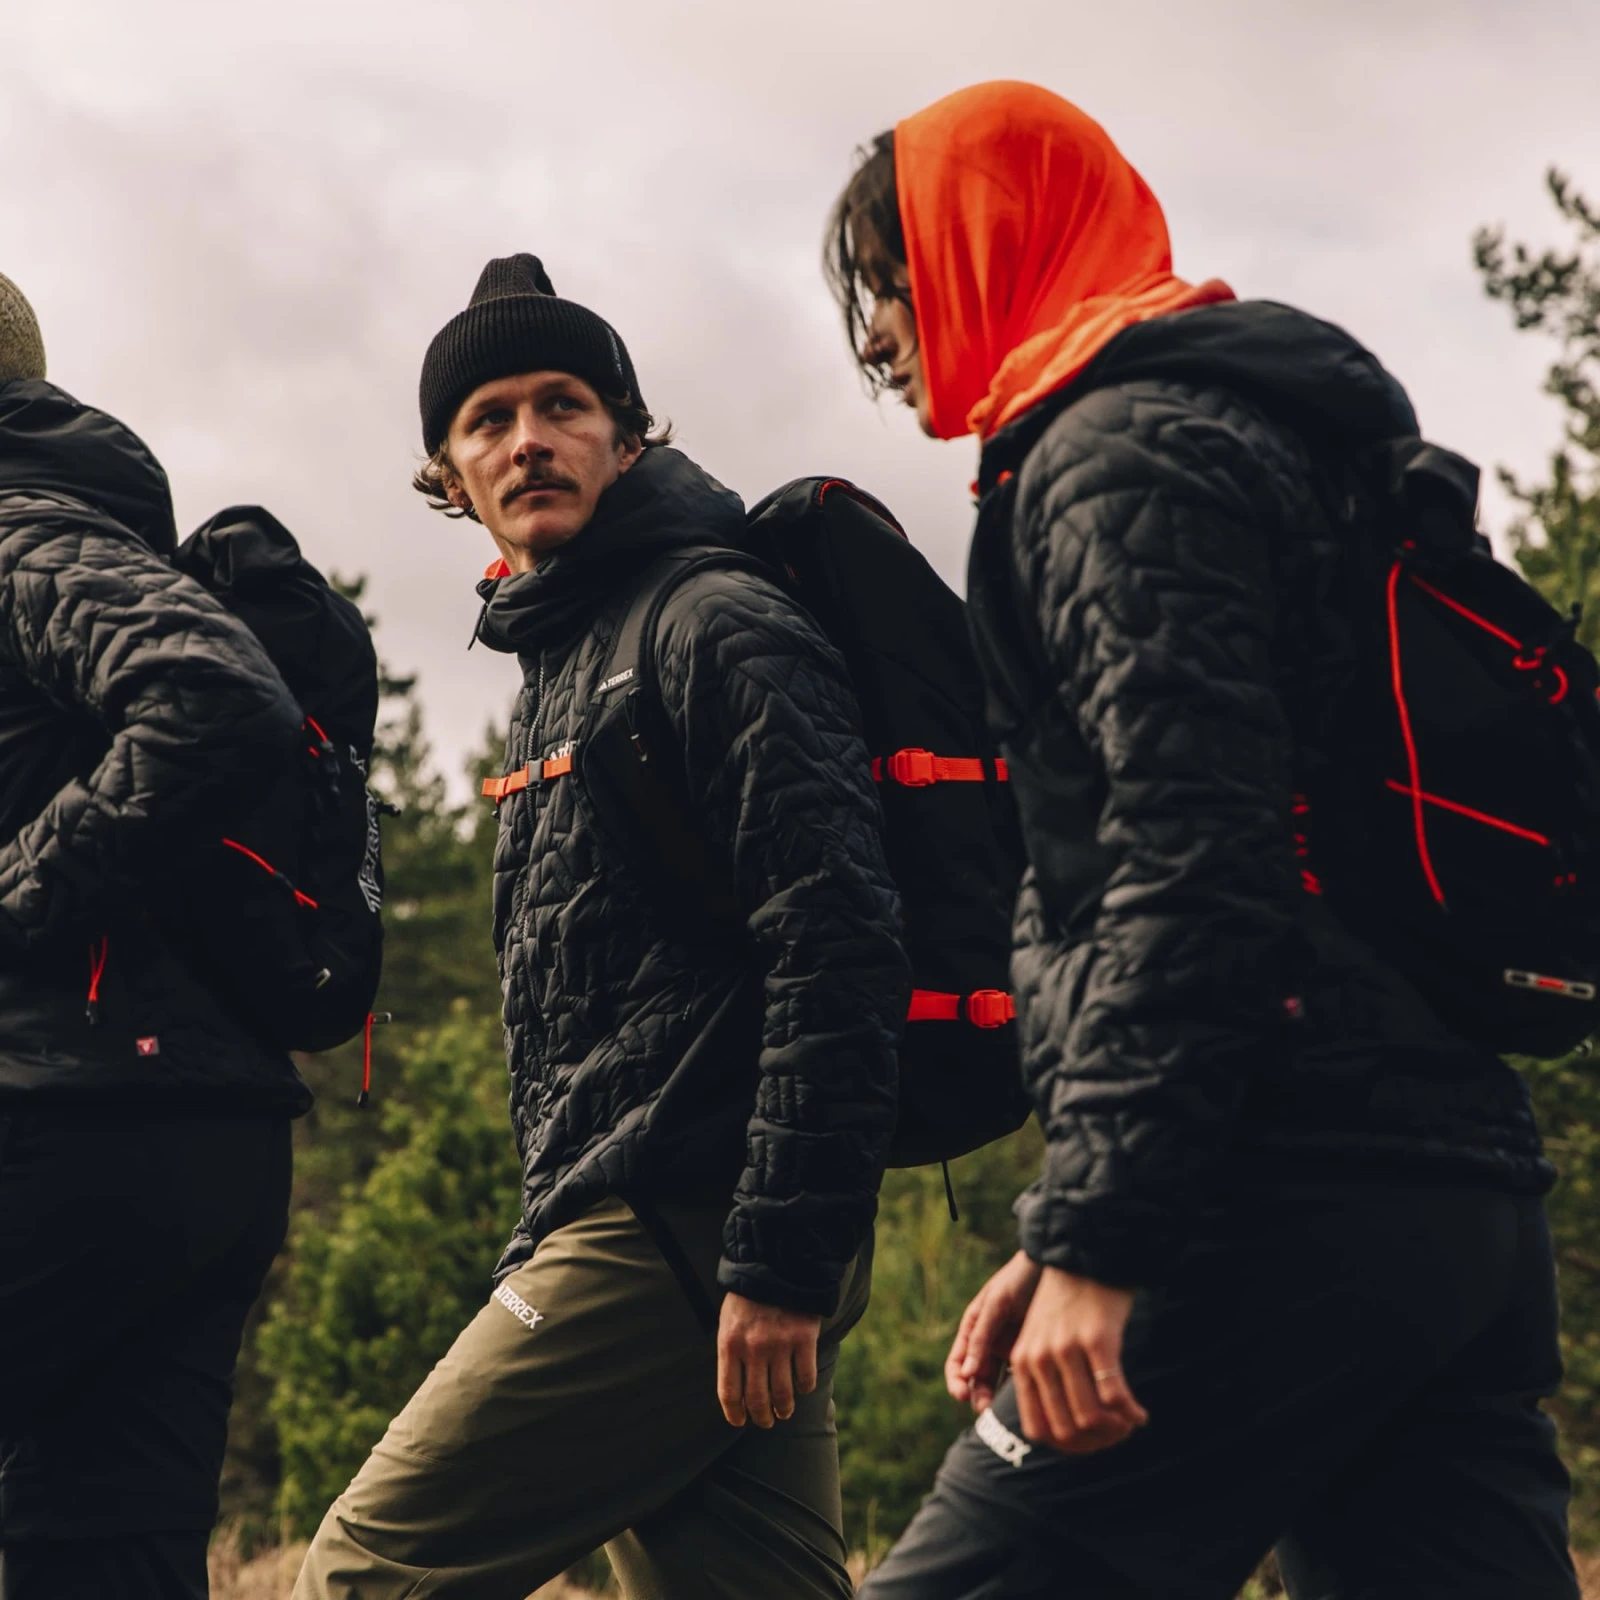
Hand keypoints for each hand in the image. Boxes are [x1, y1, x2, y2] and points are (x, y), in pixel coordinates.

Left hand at [717, 1293, 821, 1427]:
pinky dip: (804, 1388)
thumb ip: (731, 1354)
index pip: (729, 1393)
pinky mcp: (804, 1339)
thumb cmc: (748, 1298)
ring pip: (783, 1395)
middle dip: (762, 1418)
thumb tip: (736, 1391)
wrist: (777, 1266)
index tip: (740, 1421)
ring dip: (784, 1409)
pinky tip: (801, 1387)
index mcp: (730, 1344)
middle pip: (757, 1400)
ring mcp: (780, 1344)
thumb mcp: (729, 1323)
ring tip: (784, 1411)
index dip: (734, 1414)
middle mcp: (753, 1348)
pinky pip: (806, 1378)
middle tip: (767, 1421)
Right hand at [946, 1250, 1042, 1410]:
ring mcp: (1011, 1350)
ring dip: (997, 1399)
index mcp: (973, 1328)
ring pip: (998, 1384)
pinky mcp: (1032, 1355)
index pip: (958, 1362)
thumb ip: (981, 1336)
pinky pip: (1023, 1379)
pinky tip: (1028, 1397)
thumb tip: (966, 1372)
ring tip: (1003, 1410)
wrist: (1056, 1266)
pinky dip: (1022, 1391)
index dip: (956, 1381)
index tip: (962, 1394)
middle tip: (986, 1409)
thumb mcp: (997, 1302)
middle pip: (976, 1379)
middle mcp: (989, 1343)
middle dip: (977, 1396)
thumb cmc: (1021, 1278)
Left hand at [1010, 1267, 1148, 1453]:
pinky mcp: (1097, 1340)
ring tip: (1129, 1424)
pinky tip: (1141, 1414)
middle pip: (1065, 1428)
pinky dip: (1130, 1412)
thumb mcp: (1042, 1339)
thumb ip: (1044, 1377)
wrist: (1085, 1255)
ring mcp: (1067, 1350)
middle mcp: (1039, 1358)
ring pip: (1090, 1416)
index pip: (1036, 1428)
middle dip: (1094, 1442)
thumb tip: (1065, 1430)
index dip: (1065, 1446)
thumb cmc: (1068, 1304)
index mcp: (1022, 1362)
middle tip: (1116, 1436)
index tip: (1088, 1444)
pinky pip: (1114, 1394)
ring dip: (1115, 1430)